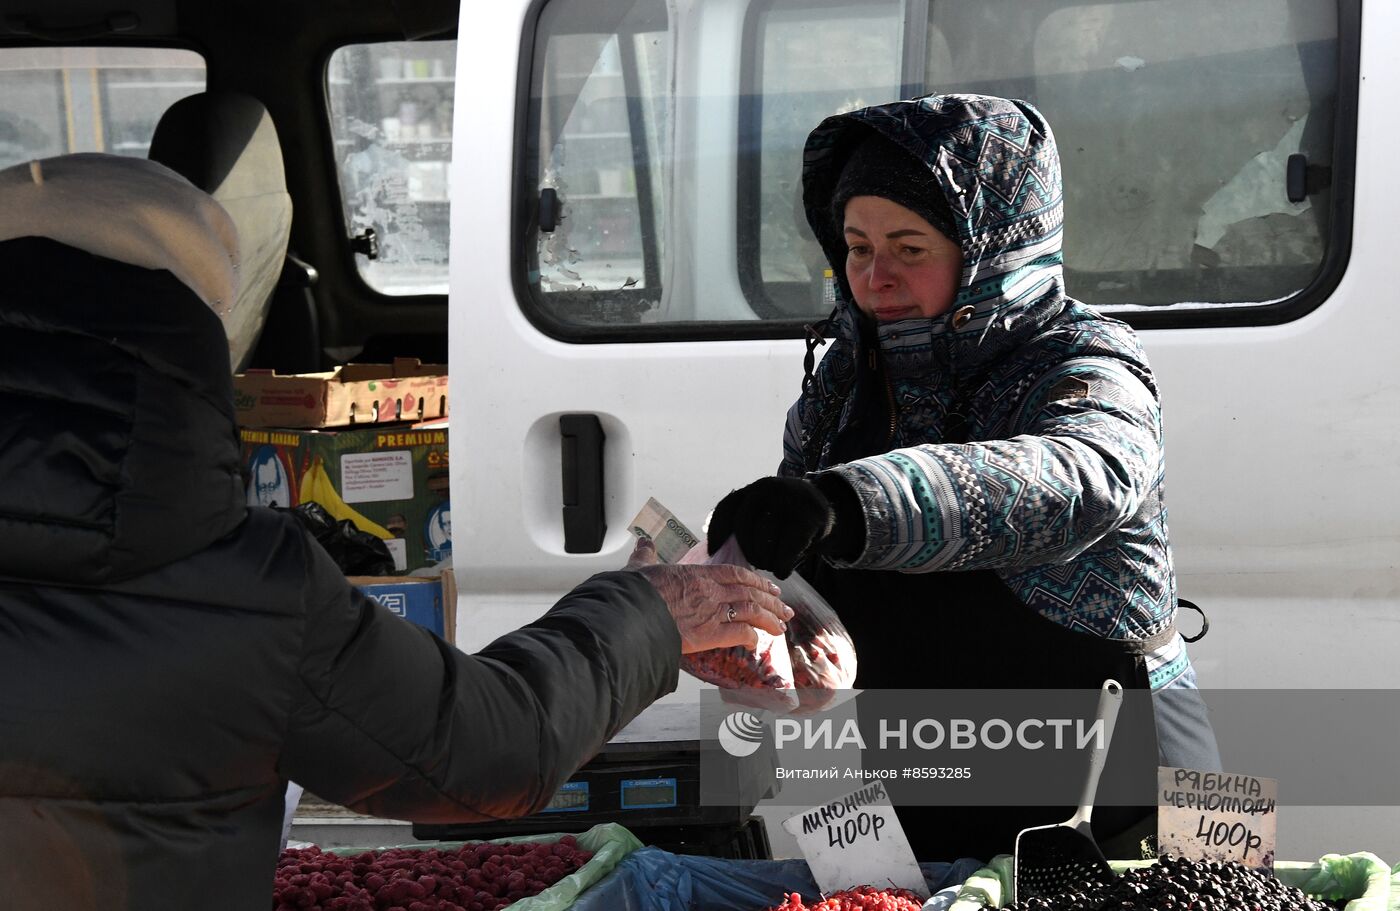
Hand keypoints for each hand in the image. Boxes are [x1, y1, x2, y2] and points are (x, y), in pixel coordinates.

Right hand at [626, 538, 793, 652]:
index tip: (768, 587)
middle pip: (750, 592)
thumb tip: (643, 543)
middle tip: (784, 609)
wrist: (629, 614)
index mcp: (697, 574)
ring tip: (780, 627)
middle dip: (771, 602)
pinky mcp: (709, 634)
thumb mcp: (640, 567)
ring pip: (752, 611)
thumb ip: (646, 555)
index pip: (736, 574)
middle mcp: (710, 591)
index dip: (756, 581)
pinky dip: (751, 638)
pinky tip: (756, 643)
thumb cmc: (634, 593)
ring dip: (770, 619)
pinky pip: (740, 633)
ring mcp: (712, 612)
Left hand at [706, 476, 860, 578]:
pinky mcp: (808, 518)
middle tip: (757, 562)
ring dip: (766, 561)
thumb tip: (714, 553)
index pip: (726, 508)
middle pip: (743, 528)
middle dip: (747, 551)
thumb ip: (744, 525)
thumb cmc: (789, 521)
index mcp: (753, 489)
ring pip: (763, 542)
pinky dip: (782, 566)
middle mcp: (768, 489)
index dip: (717, 532)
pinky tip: (784, 570)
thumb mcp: (765, 514)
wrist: (830, 511)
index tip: (714, 552)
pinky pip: (786, 551)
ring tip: (774, 563)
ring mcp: (789, 501)